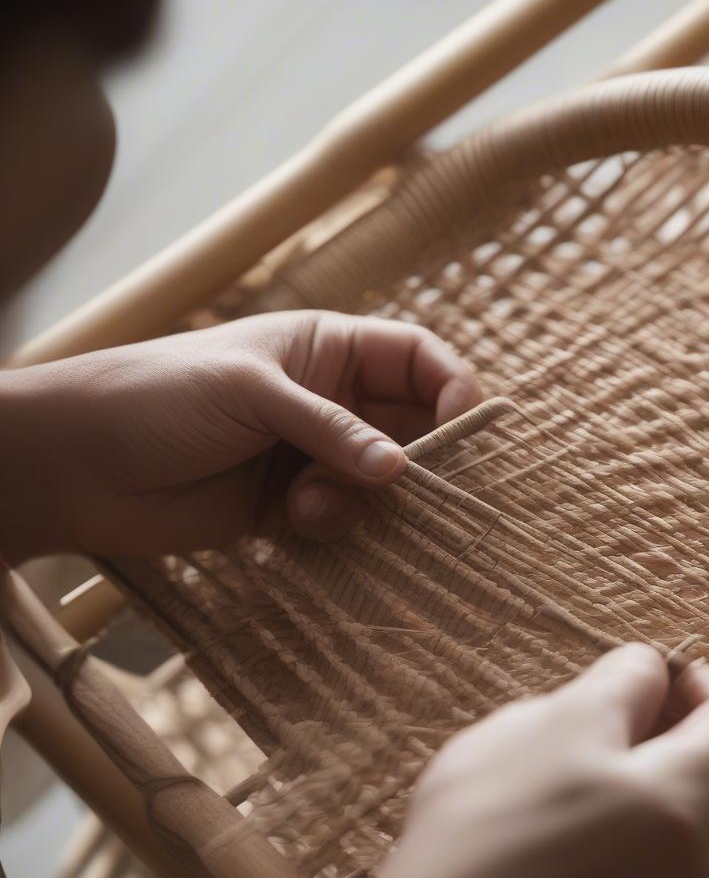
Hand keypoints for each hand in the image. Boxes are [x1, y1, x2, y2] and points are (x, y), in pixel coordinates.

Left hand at [0, 310, 481, 560]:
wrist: (79, 465)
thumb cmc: (159, 397)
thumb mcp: (252, 393)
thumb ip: (331, 429)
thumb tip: (401, 469)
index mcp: (329, 350)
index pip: (419, 361)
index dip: (452, 391)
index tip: (460, 433)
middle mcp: (333, 402)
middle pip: (413, 429)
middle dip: (414, 461)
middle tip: (395, 486)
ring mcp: (315, 457)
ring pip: (384, 484)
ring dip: (362, 501)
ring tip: (306, 504)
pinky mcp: (294, 508)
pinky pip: (348, 522)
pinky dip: (336, 528)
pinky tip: (290, 524)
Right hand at [282, 645, 708, 877]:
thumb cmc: (492, 824)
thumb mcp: (557, 720)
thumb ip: (622, 684)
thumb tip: (653, 672)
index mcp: (688, 806)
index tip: (661, 675)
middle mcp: (696, 866)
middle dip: (662, 726)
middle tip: (595, 711)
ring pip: (669, 807)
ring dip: (631, 770)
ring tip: (555, 765)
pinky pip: (643, 849)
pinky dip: (614, 814)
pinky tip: (549, 814)